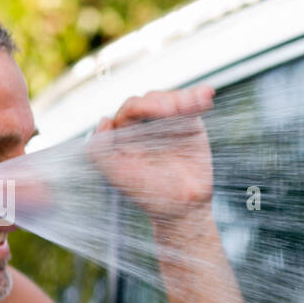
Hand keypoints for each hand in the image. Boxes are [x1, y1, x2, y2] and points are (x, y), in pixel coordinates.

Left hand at [87, 86, 214, 220]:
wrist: (183, 208)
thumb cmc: (149, 195)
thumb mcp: (116, 175)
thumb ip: (97, 150)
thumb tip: (105, 120)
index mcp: (126, 134)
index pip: (130, 109)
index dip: (140, 107)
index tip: (157, 115)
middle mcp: (146, 126)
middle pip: (151, 99)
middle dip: (161, 102)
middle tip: (171, 111)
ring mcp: (169, 124)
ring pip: (172, 99)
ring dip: (181, 98)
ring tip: (192, 104)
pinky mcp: (190, 126)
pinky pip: (192, 107)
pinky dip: (198, 97)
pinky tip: (206, 94)